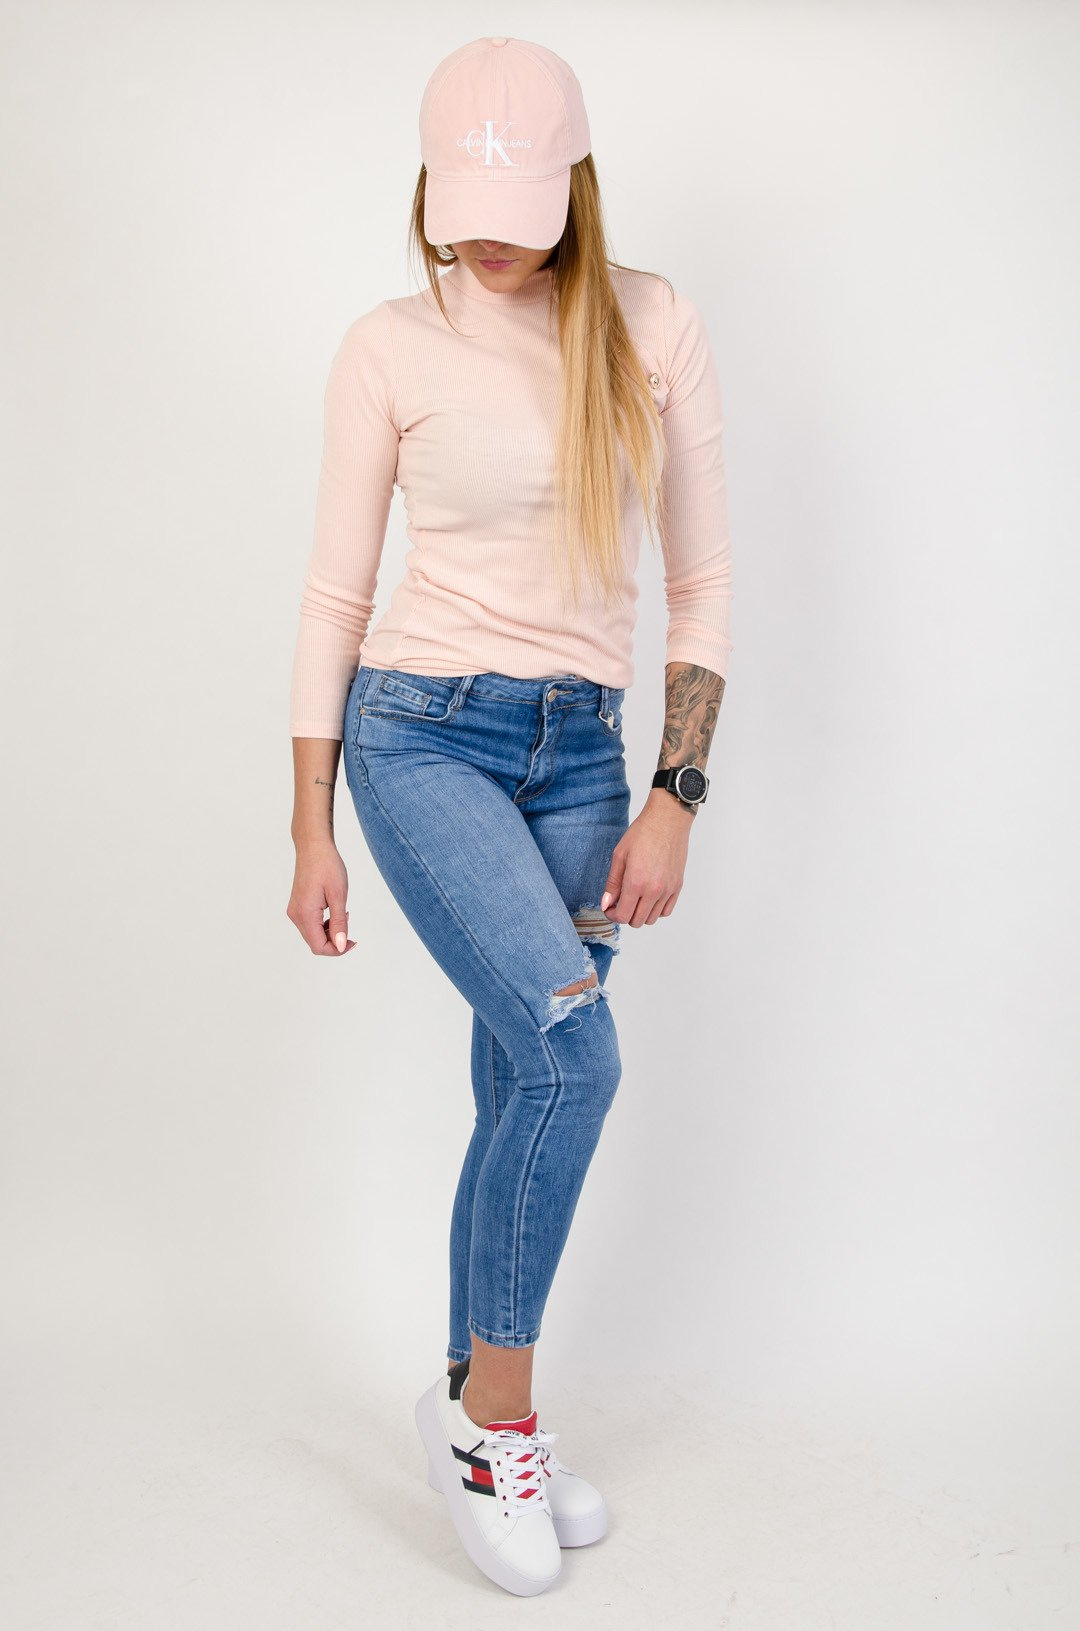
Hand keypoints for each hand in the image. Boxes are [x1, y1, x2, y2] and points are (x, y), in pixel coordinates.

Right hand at [287, 839, 356, 954]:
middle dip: (334, 941)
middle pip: (315, 943)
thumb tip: (340, 946)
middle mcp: (296, 915)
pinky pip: (310, 924)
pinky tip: (334, 912)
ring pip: (313, 935)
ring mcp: (295, 910)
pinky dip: (324, 924)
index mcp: (305, 914)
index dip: (337, 950)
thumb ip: (339, 923)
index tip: (352, 941)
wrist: (313, 846)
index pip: (319, 946)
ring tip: (342, 915)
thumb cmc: (327, 866)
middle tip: (349, 929)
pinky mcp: (297, 906)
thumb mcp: (339, 896)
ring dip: (330, 932)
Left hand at [600, 789, 695, 927]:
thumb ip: (612, 883)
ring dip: (640, 913)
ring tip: (635, 898)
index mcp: (636, 883)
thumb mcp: (619, 856)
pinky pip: (666, 911)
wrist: (667, 821)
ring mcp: (668, 890)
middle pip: (636, 921)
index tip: (609, 907)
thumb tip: (606, 904)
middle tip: (620, 901)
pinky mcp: (677, 886)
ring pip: (651, 919)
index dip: (612, 915)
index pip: (622, 916)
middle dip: (624, 915)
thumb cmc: (642, 834)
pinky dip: (656, 909)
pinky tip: (649, 897)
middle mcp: (653, 891)